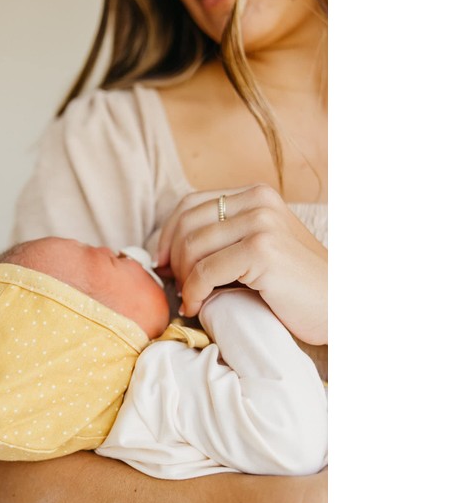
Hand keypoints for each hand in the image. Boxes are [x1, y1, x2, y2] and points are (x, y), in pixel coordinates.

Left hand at [155, 185, 326, 344]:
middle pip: (187, 223)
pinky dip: (194, 292)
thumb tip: (165, 252)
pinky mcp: (262, 250)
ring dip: (183, 279)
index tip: (161, 262)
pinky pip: (206, 271)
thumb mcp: (257, 248)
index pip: (190, 203)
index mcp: (256, 194)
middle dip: (172, 259)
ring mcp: (262, 223)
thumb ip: (223, 238)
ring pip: (193, 247)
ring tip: (191, 299)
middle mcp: (259, 200)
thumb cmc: (294, 286)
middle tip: (176, 286)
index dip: (167, 234)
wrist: (340, 308)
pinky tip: (198, 306)